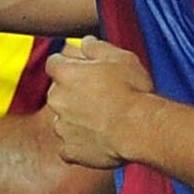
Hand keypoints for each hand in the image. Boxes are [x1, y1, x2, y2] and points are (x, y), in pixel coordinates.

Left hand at [41, 37, 150, 168]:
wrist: (139, 130)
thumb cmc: (132, 91)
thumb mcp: (120, 58)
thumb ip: (97, 47)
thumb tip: (85, 42)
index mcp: (65, 74)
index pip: (54, 63)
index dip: (69, 64)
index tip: (82, 68)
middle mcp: (57, 99)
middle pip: (57, 91)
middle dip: (73, 91)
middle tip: (99, 94)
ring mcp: (61, 127)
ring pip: (63, 118)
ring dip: (76, 117)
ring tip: (103, 119)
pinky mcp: (70, 150)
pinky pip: (69, 145)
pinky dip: (79, 143)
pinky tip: (98, 140)